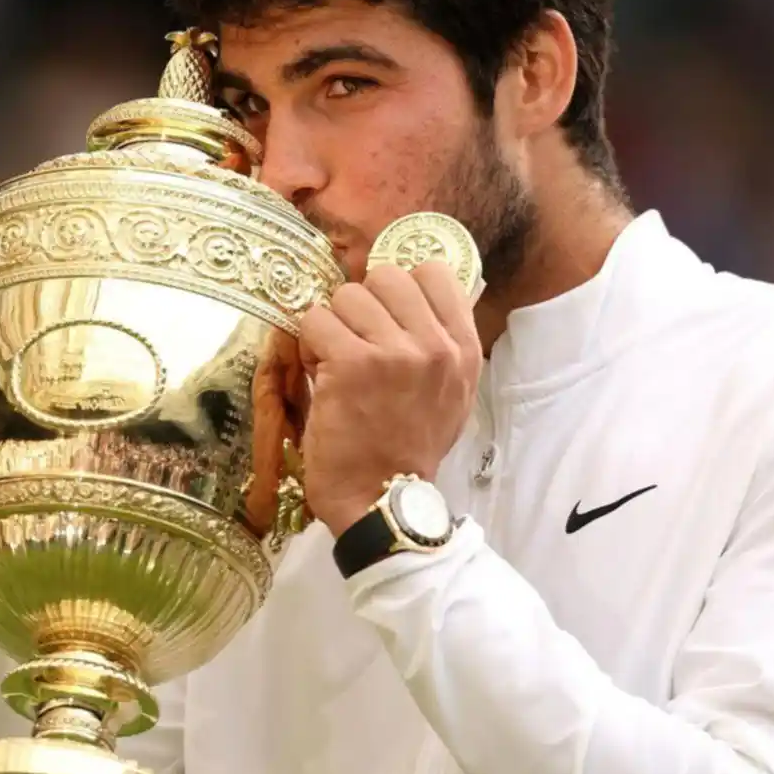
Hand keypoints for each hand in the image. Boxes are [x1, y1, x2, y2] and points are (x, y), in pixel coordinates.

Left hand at [298, 261, 482, 536]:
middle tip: (356, 344)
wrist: (381, 501)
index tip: (386, 317)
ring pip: (347, 295)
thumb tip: (412, 295)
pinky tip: (320, 375)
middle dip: (362, 305)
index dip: (400, 288)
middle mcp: (436, 345)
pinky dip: (309, 345)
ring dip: (333, 326)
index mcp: (463, 349)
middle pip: (386, 276)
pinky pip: (315, 320)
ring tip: (336, 364)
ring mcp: (395, 352)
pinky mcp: (351, 362)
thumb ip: (440, 343)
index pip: (434, 272)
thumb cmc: (408, 448)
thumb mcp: (450, 393)